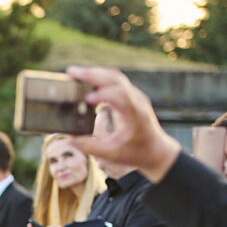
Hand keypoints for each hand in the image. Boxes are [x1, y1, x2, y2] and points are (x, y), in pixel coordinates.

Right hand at [66, 66, 182, 179]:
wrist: (157, 151)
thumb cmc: (136, 153)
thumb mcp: (112, 154)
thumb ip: (90, 147)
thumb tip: (69, 138)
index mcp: (136, 114)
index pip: (121, 95)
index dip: (102, 94)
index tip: (85, 100)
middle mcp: (138, 101)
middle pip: (116, 79)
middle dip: (93, 74)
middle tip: (71, 72)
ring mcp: (135, 96)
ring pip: (116, 76)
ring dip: (95, 73)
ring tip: (75, 73)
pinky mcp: (131, 96)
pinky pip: (116, 81)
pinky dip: (100, 77)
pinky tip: (86, 78)